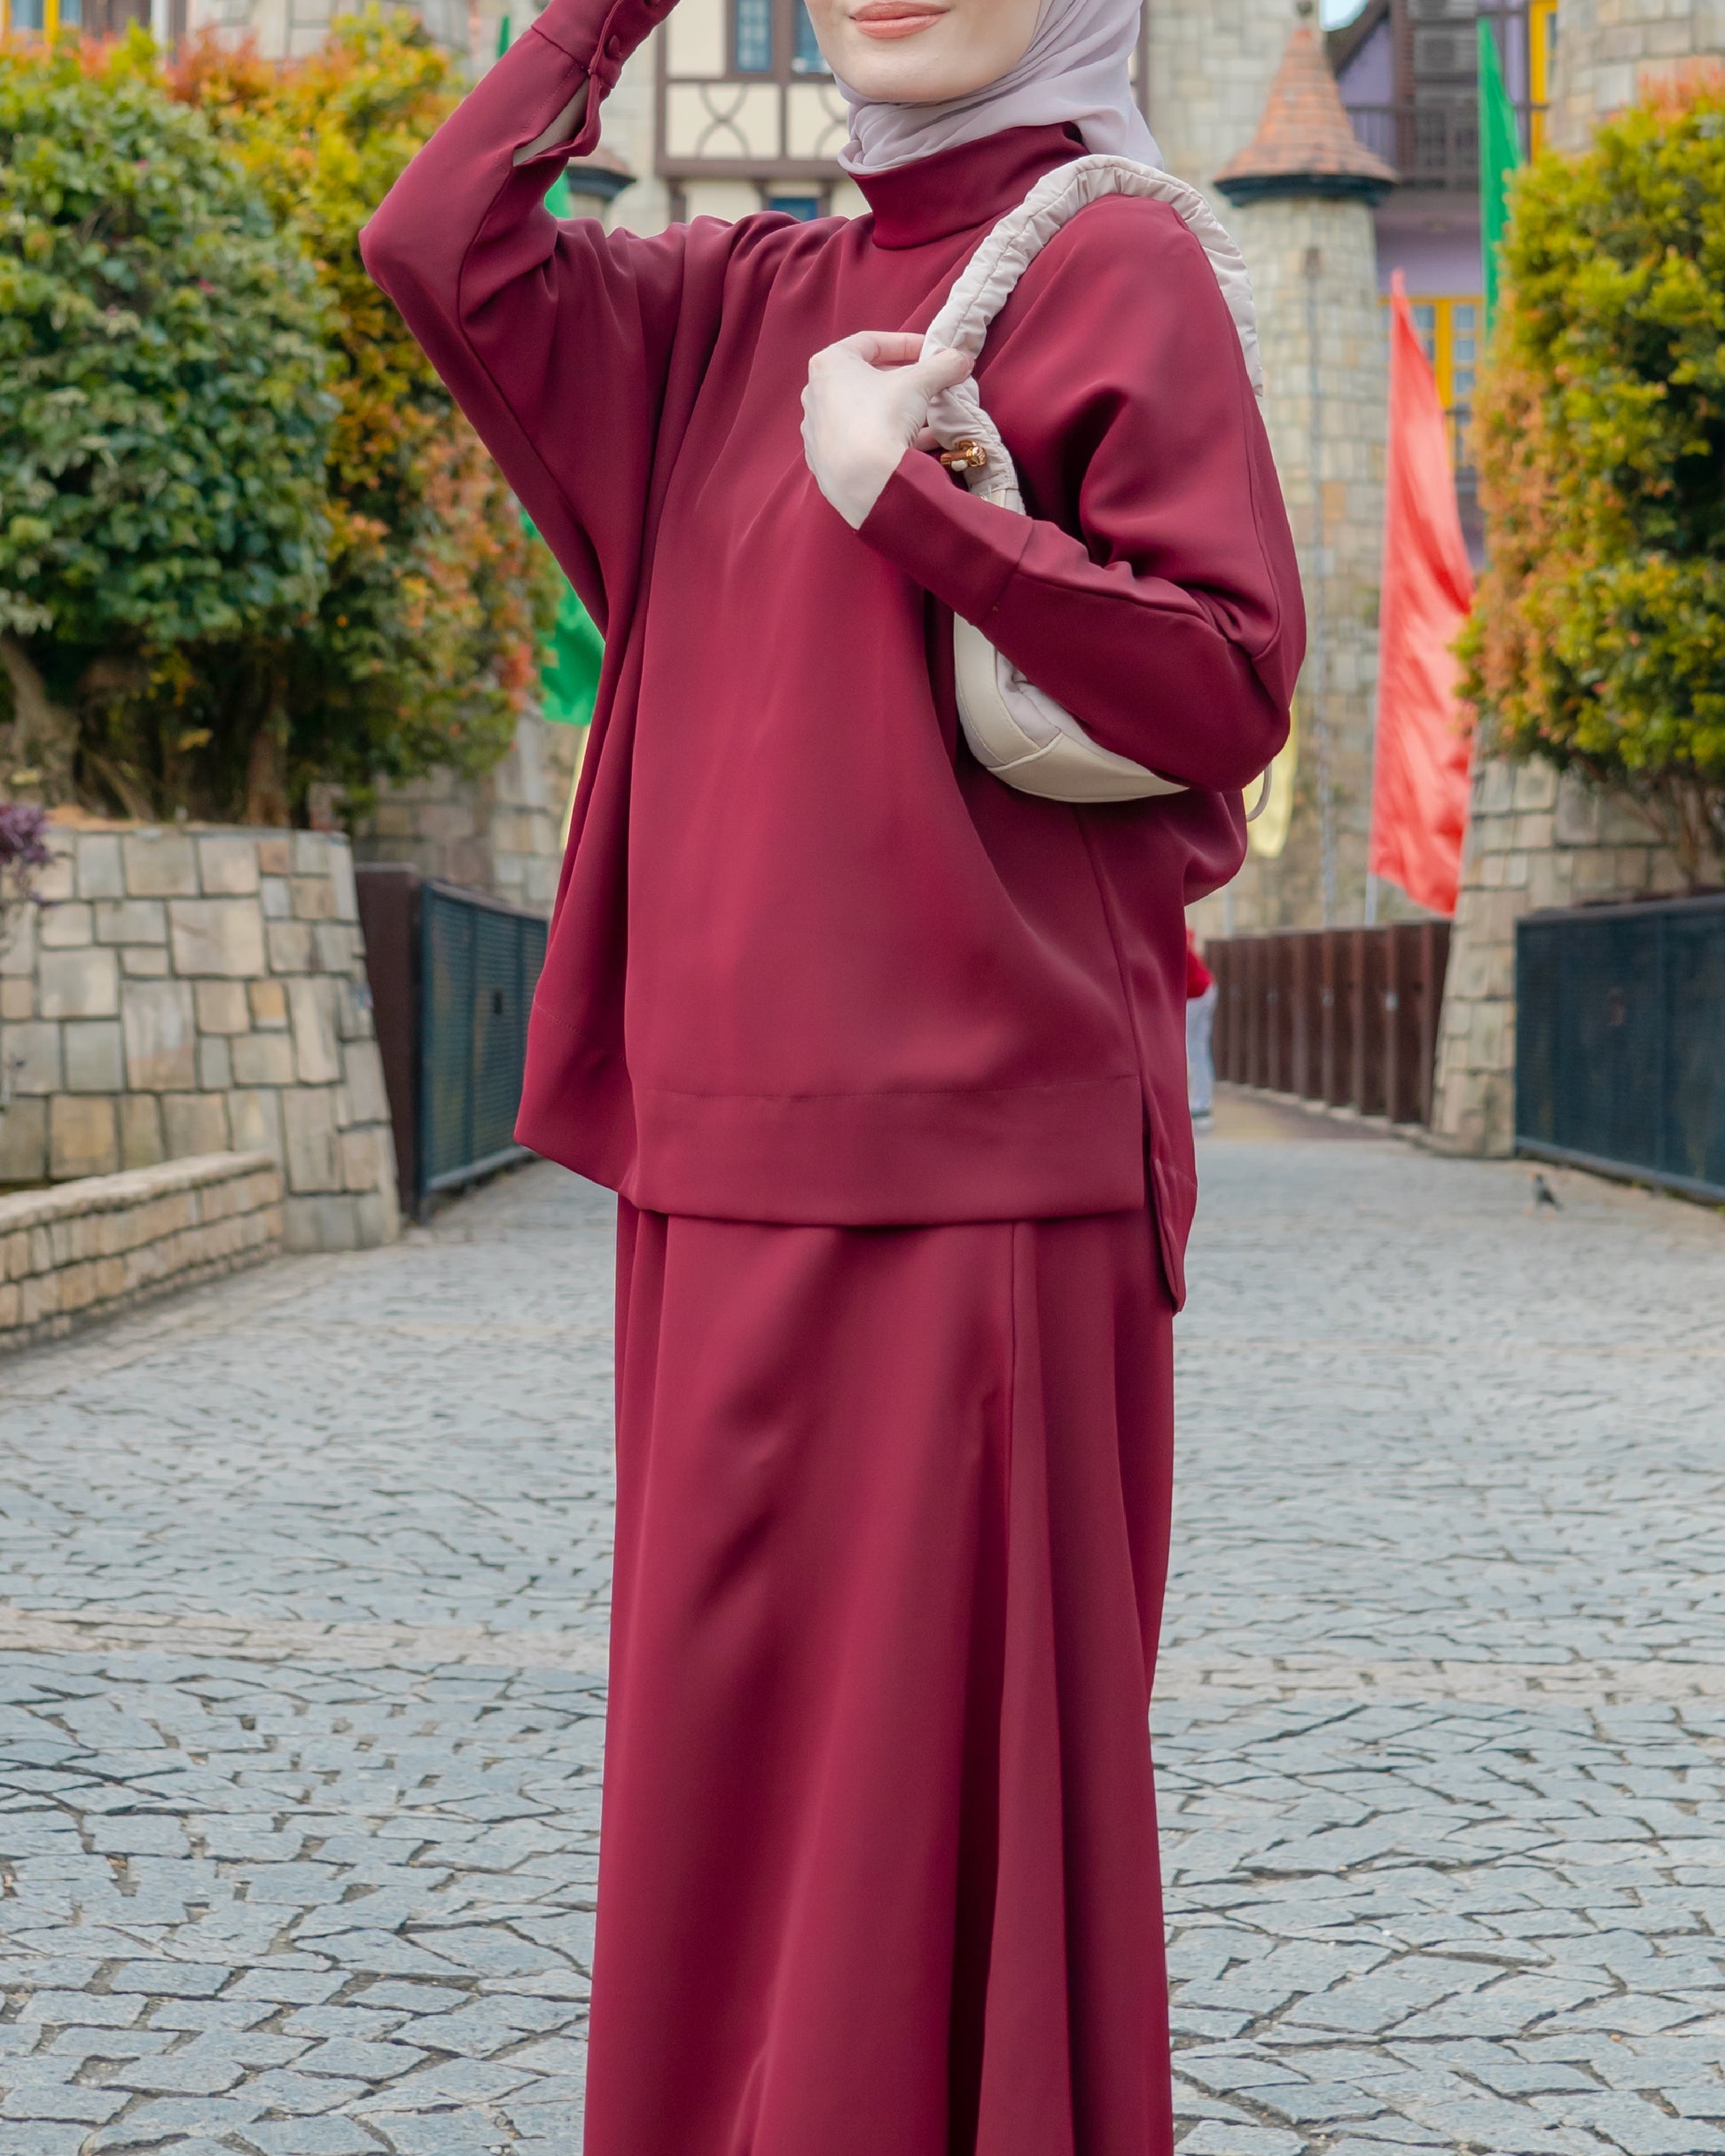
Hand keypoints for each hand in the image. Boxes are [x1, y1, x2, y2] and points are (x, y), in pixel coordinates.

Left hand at [801, 332, 973, 529]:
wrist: (865, 482)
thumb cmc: (882, 417)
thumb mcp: (919, 383)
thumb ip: (941, 365)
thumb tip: (961, 359)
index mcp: (829, 364)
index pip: (871, 342)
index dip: (906, 343)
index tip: (931, 351)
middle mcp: (815, 394)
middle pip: (867, 379)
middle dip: (904, 381)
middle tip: (931, 385)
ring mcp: (817, 431)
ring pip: (866, 412)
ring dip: (899, 411)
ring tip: (930, 417)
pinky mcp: (825, 462)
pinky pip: (861, 441)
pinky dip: (887, 437)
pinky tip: (916, 444)